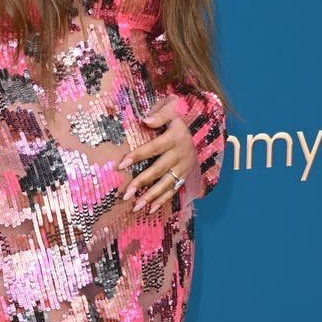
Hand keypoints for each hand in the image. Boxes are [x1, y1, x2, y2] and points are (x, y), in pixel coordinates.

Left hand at [116, 96, 197, 213]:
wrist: (201, 129)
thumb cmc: (177, 120)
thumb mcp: (172, 111)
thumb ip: (160, 115)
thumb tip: (145, 120)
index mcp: (175, 137)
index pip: (154, 148)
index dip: (138, 155)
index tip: (121, 164)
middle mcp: (181, 154)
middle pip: (159, 170)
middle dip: (142, 182)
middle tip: (126, 194)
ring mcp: (184, 167)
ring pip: (166, 184)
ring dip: (151, 197)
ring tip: (135, 206)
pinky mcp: (185, 176)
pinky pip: (174, 190)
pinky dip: (163, 201)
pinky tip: (150, 210)